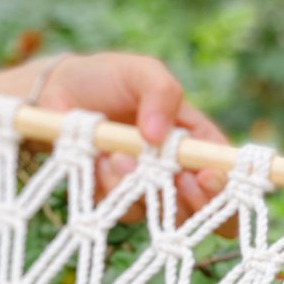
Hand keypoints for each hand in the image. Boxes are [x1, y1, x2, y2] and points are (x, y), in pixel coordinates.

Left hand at [34, 53, 231, 226]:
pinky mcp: (109, 197)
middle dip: (191, 201)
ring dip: (137, 186)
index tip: (206, 176)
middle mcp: (171, 169)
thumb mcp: (142, 72)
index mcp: (193, 140)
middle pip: (199, 209)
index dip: (224, 186)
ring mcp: (140, 187)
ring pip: (154, 211)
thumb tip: (159, 135)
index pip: (223, 173)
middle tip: (175, 177)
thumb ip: (161, 92)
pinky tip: (96, 160)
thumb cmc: (109, 78)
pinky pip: (117, 208)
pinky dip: (108, 186)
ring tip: (116, 155)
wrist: (58, 91)